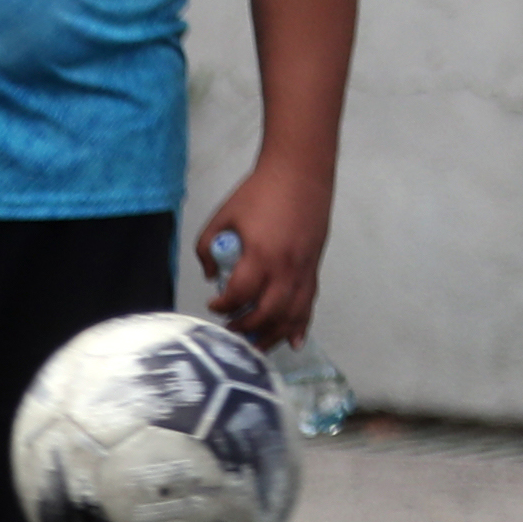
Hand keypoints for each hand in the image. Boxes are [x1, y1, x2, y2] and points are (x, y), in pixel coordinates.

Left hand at [198, 166, 332, 346]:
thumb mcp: (222, 217)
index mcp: (261, 255)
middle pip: (268, 313)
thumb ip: (208, 248)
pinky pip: (310, 303)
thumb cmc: (259, 193)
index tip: (213, 306)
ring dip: (273, 336)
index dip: (223, 306)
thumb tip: (211, 276)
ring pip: (292, 314)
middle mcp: (286, 267)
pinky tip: (295, 342)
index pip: (239, 294)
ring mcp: (304, 268)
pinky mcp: (314, 266)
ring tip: (254, 349)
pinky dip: (302, 325)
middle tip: (229, 332)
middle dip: (246, 328)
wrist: (300, 172)